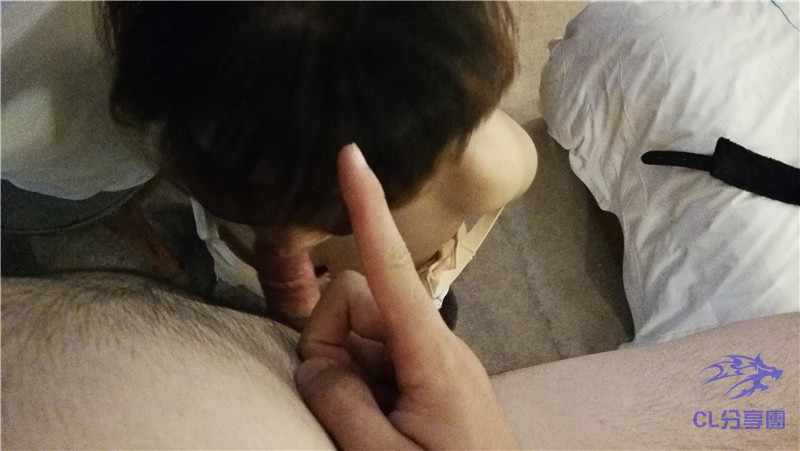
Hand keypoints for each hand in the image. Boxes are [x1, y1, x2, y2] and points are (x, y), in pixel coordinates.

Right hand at [295, 143, 517, 448]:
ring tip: (367, 424)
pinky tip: (379, 423)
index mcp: (429, 352)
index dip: (366, 208)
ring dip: (344, 369)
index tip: (351, 154)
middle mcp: (433, 340)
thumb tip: (315, 364)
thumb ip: (340, 403)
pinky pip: (378, 355)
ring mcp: (433, 356)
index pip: (388, 265)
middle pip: (356, 300)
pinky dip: (362, 381)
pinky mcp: (430, 373)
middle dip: (330, 340)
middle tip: (340, 400)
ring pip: (360, 330)